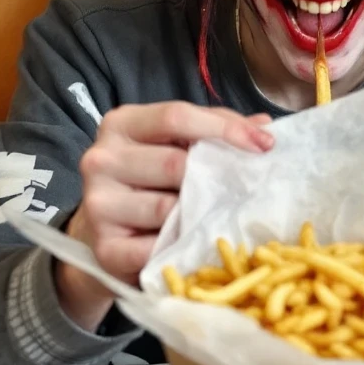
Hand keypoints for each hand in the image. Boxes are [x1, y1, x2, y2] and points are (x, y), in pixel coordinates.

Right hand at [55, 102, 273, 329]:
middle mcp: (101, 159)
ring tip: (208, 218)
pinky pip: (157, 247)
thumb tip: (265, 125)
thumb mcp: (175, 147)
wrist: (103, 237)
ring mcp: (98, 204)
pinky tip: (186, 244)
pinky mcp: (105, 248)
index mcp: (120, 124)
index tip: (265, 144)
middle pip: (174, 163)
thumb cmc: (149, 183)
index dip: (225, 128)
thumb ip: (214, 131)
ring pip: (168, 207)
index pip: (176, 116)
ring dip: (197, 215)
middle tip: (241, 191)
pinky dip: (180, 247)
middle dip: (213, 179)